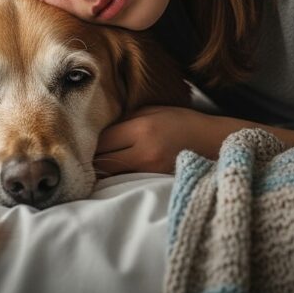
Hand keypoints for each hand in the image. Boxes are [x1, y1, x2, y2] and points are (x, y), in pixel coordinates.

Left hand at [94, 106, 233, 175]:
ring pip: (112, 176)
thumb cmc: (180, 121)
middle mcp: (145, 152)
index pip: (102, 141)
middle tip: (80, 158)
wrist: (212, 141)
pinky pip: (126, 181)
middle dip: (91, 160)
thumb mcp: (151, 111)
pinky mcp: (156, 181)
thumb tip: (95, 134)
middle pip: (104, 162)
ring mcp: (151, 170)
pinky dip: (117, 178)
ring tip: (93, 167)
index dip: (88, 144)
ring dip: (102, 172)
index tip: (81, 143)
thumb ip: (124, 121)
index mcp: (142, 130)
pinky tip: (113, 174)